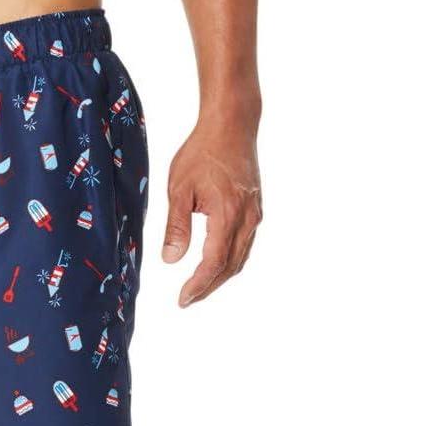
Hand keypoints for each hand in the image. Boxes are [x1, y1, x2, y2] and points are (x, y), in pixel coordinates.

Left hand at [162, 115, 261, 306]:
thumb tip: (171, 260)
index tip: (183, 299)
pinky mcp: (255, 208)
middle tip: (187, 300)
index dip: (199, 284)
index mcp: (228, 214)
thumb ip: (176, 226)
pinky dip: (230, 260)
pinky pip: (245, 244)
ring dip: (220, 276)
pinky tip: (215, 263)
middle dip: (209, 286)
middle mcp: (248, 219)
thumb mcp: (179, 188)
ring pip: (241, 257)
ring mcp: (255, 214)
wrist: (232, 126)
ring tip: (198, 287)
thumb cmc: (202, 152)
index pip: (214, 262)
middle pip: (231, 266)